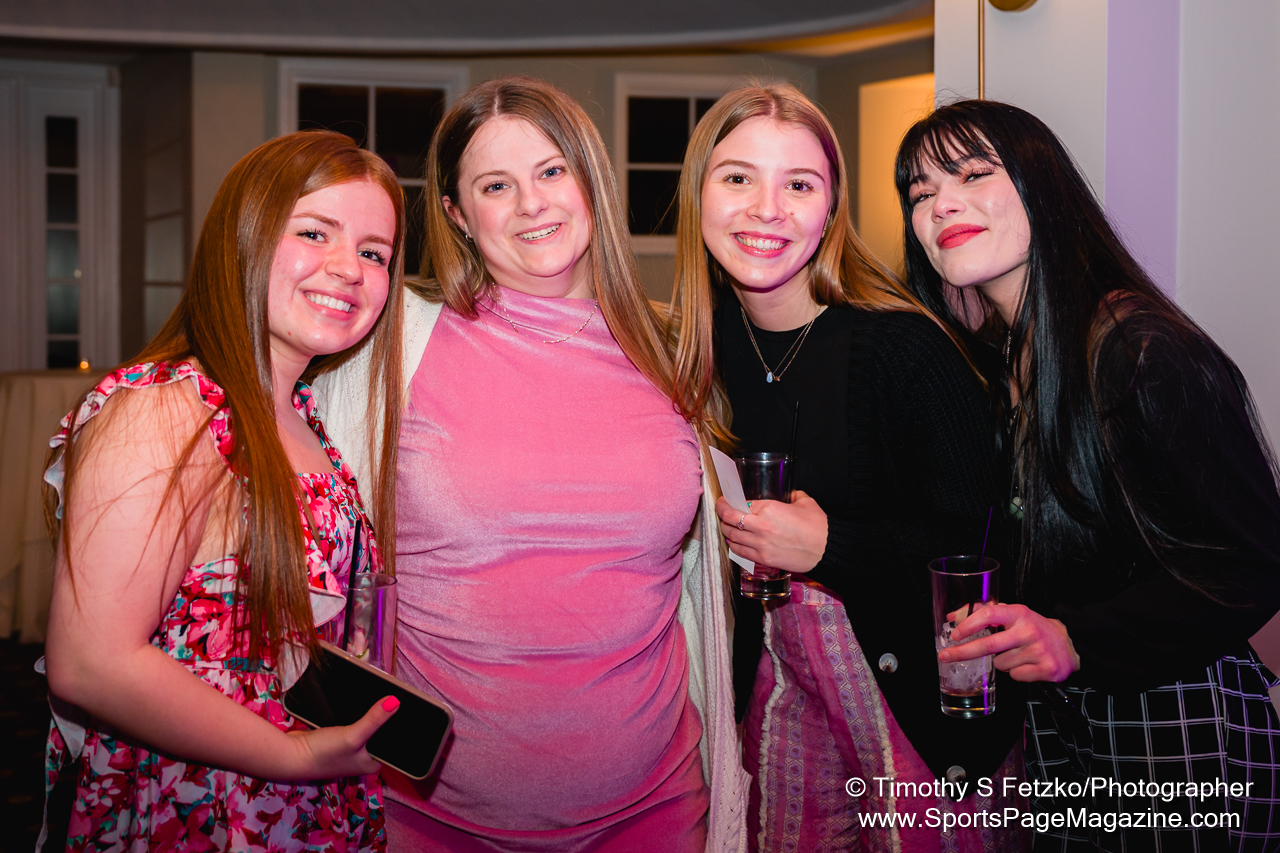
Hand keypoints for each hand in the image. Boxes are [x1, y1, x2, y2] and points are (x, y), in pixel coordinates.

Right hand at [286, 695, 399, 778]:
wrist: (291, 755)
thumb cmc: (324, 753)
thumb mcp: (353, 735)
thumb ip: (374, 719)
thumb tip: (395, 701)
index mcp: (372, 764)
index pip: (395, 746)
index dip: (401, 729)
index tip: (409, 708)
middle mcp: (363, 758)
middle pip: (380, 735)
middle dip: (384, 719)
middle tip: (394, 696)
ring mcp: (350, 749)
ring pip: (366, 728)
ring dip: (369, 716)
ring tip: (381, 696)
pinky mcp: (339, 739)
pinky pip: (353, 724)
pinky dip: (355, 716)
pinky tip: (361, 703)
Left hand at [715, 491, 826, 572]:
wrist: (826, 550)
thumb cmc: (818, 527)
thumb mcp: (804, 502)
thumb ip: (793, 495)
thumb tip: (789, 494)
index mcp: (768, 508)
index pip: (737, 504)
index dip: (726, 502)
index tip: (724, 500)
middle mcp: (760, 526)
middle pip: (728, 520)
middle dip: (721, 514)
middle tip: (721, 511)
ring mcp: (760, 544)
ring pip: (731, 536)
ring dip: (727, 530)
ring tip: (728, 526)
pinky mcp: (764, 559)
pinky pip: (740, 552)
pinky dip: (734, 546)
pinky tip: (736, 542)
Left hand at [938, 603, 1080, 682]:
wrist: (1068, 644)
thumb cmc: (1032, 628)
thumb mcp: (1012, 615)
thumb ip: (984, 614)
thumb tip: (952, 617)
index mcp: (1018, 613)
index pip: (989, 615)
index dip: (968, 625)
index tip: (954, 635)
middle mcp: (1028, 630)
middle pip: (989, 645)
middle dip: (963, 652)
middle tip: (945, 657)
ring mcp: (1038, 650)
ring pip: (1000, 664)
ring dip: (1001, 662)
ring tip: (1016, 654)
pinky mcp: (1046, 668)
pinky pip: (1015, 676)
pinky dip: (1016, 672)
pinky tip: (1027, 664)